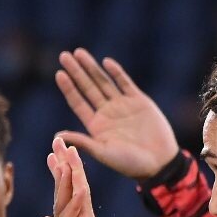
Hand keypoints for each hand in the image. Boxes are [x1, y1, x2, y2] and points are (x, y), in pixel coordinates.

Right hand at [41, 154, 89, 216]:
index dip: (67, 169)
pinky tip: (71, 189)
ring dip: (68, 174)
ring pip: (76, 194)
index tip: (62, 148)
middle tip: (60, 141)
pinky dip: (71, 192)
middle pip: (75, 185)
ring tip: (62, 158)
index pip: (72, 191)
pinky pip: (76, 206)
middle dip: (67, 163)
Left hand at [55, 48, 178, 179]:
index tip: (59, 74)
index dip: (69, 88)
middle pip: (88, 87)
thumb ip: (82, 142)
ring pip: (104, 82)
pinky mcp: (139, 101)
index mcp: (96, 126)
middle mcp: (107, 113)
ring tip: (79, 53)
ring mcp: (123, 105)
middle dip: (76, 71)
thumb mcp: (103, 153)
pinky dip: (116, 72)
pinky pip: (125, 83)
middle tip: (63, 56)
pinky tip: (106, 62)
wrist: (159, 163)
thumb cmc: (130, 164)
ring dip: (92, 67)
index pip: (78, 102)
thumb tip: (57, 136)